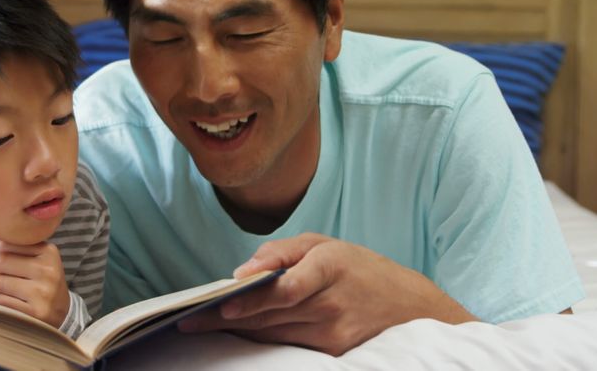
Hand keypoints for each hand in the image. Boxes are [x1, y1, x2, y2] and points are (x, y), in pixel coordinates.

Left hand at [0, 240, 69, 327]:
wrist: (62, 312)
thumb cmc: (41, 281)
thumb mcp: (37, 258)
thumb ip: (13, 248)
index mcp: (48, 251)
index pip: (5, 243)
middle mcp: (48, 270)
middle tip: (1, 276)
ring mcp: (43, 292)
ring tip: (11, 290)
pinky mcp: (36, 312)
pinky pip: (1, 301)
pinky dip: (3, 303)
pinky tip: (16, 303)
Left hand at [177, 233, 476, 355]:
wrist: (409, 306)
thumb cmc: (359, 268)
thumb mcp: (324, 244)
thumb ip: (281, 253)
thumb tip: (242, 272)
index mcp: (329, 266)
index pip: (285, 287)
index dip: (251, 299)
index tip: (220, 305)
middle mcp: (331, 302)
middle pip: (270, 315)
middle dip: (225, 319)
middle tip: (187, 321)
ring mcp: (332, 332)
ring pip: (273, 333)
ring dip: (237, 330)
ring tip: (200, 325)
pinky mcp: (333, 352)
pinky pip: (286, 345)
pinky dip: (260, 338)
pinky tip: (236, 333)